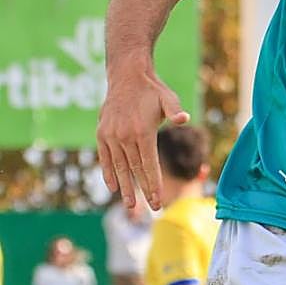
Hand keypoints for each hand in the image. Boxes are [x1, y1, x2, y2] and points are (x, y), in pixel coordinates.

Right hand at [96, 65, 188, 208]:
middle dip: (144, 191)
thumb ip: (175, 110)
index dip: (153, 183)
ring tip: (131, 205)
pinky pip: (105, 158)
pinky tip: (114, 187)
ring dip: (125, 187)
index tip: (158, 200)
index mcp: (142, 132)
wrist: (126, 76)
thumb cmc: (152, 90)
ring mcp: (110, 136)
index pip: (149, 164)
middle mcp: (124, 137)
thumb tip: (183, 119)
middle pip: (135, 170)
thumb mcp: (168, 98)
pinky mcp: (102, 134)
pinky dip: (109, 173)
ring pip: (119, 168)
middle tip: (152, 208)